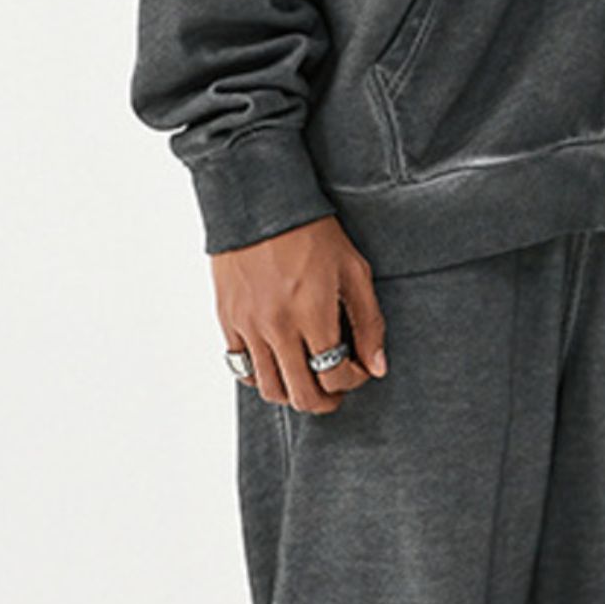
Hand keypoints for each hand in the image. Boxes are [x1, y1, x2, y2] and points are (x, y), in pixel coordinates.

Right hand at [213, 216, 387, 414]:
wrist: (259, 202)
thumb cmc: (311, 232)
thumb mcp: (354, 271)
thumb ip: (369, 322)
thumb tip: (377, 367)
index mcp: (312, 315)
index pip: (335, 377)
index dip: (353, 381)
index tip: (358, 368)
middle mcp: (277, 327)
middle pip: (303, 395)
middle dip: (326, 401)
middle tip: (335, 391)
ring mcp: (249, 326)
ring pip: (270, 390)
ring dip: (293, 394)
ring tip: (307, 381)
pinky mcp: (228, 320)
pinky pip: (241, 369)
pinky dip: (261, 377)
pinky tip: (277, 365)